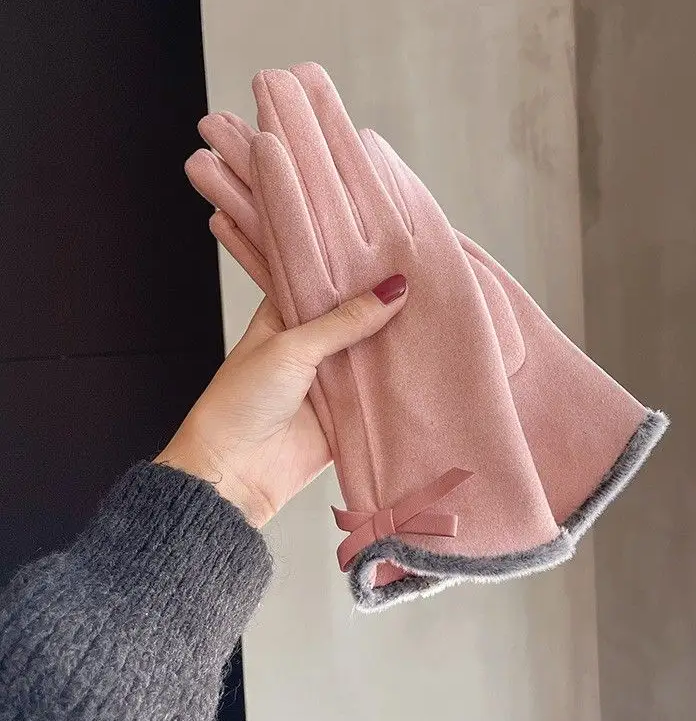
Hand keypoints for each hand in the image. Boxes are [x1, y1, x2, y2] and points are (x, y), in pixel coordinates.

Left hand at [155, 271, 407, 526]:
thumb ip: (343, 321)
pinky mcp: (348, 413)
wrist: (235, 473)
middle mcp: (310, 345)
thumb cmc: (240, 404)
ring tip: (435, 309)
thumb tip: (391, 291)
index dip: (352, 267)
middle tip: (423, 275)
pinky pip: (380, 393)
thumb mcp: (291, 347)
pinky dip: (398, 382)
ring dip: (395, 341)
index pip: (323, 282)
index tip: (389, 247)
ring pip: (371, 353)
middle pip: (354, 317)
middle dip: (382, 303)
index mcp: (284, 318)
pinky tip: (428, 359)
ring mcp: (331, 379)